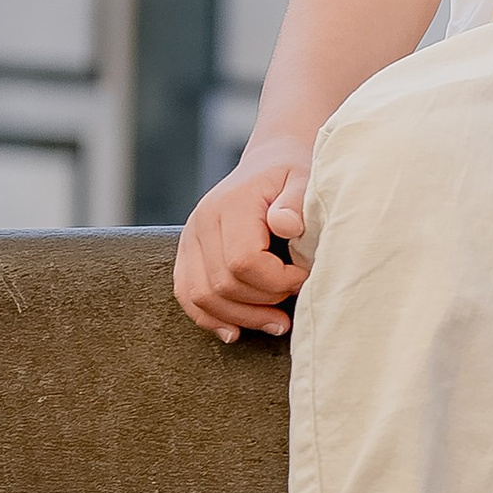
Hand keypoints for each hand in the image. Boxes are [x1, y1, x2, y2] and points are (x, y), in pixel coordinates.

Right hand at [173, 151, 310, 343]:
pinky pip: (187, 295)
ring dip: (241, 318)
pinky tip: (235, 331)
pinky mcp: (187, 253)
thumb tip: (286, 224)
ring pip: (202, 296)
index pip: (244, 261)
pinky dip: (210, 318)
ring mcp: (190, 239)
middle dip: (264, 302)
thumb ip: (297, 200)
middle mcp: (202, 222)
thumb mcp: (305, 178)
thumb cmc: (293, 173)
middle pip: (223, 284)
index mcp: (231, 204)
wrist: (270, 161)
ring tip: (277, 323)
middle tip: (295, 300)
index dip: (278, 280)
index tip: (305, 276)